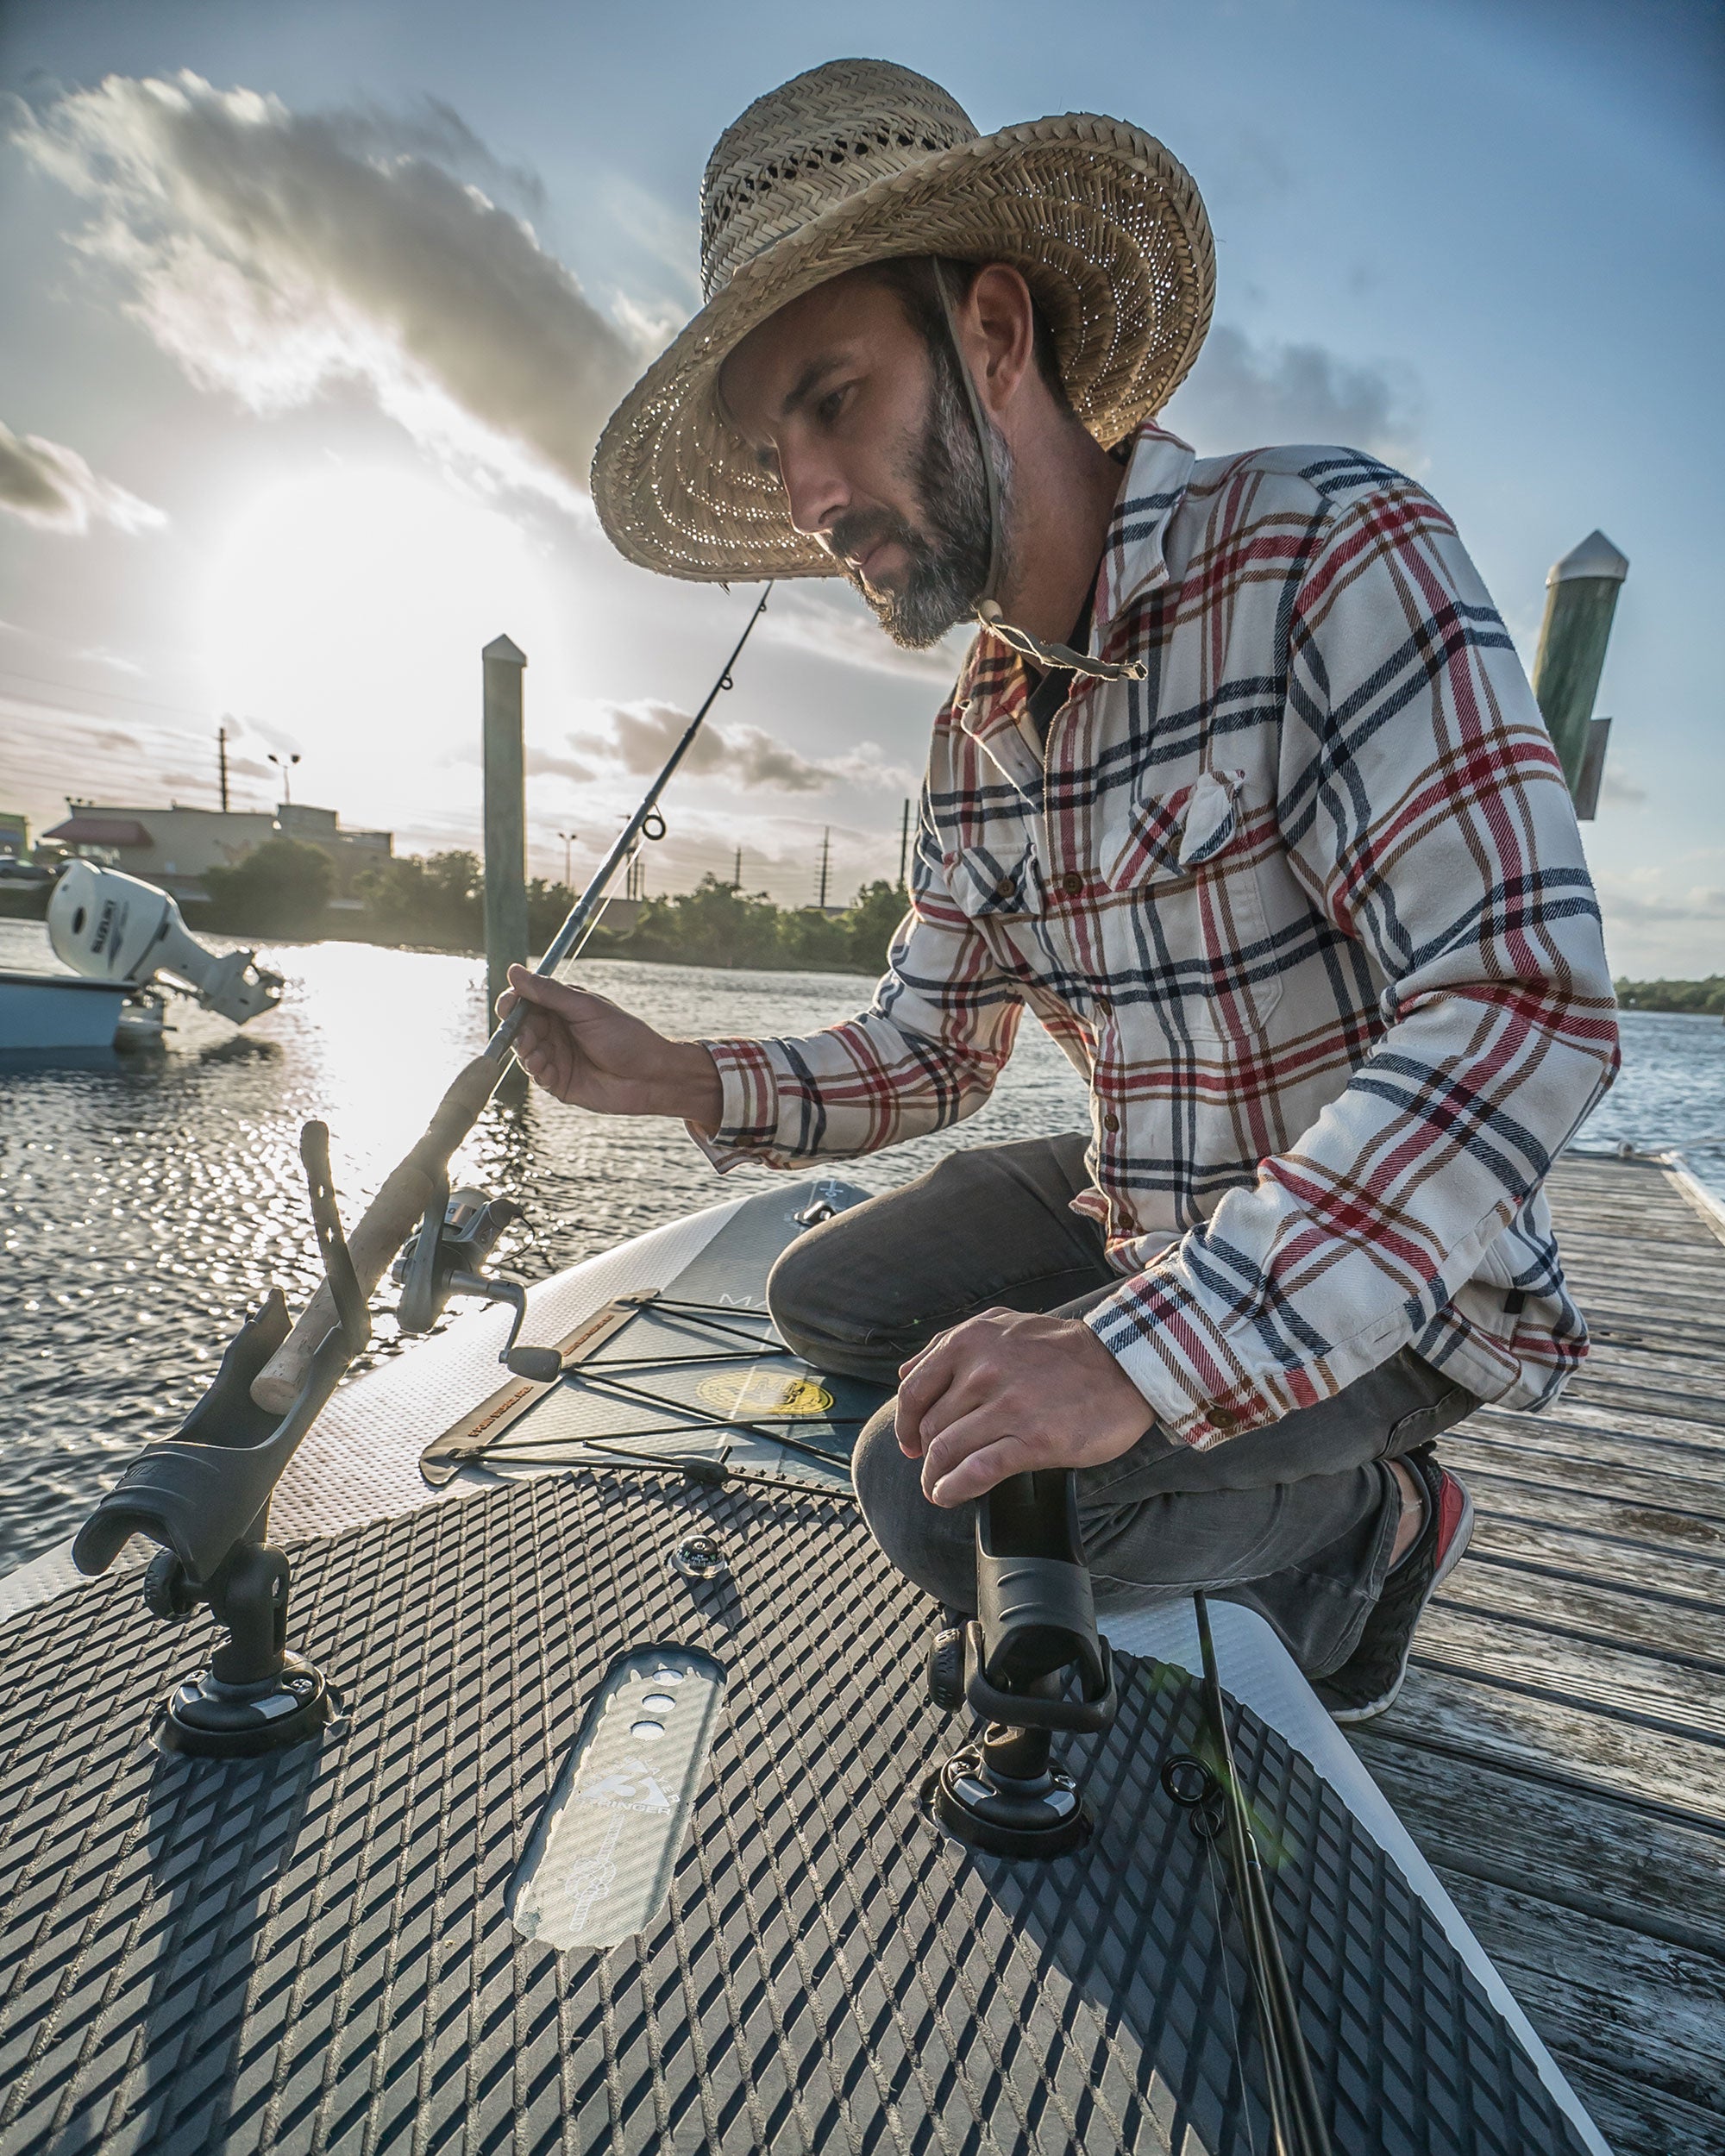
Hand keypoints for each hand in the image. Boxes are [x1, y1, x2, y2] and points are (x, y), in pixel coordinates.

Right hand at [497, 965, 723, 1126]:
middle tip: (527, 1037)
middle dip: (518, 1032)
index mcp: (561, 1008)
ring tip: (536, 1053)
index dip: (512, 1003)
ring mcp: (556, 1057)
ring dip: (526, 1052)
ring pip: (525, 1052)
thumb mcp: (585, 1009)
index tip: (508, 1006)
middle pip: (520, 1028)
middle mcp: (555, 1031)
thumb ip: (549, 992)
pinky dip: (536, 1071)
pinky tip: (543, 1068)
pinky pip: (537, 1076)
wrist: (651, 1075)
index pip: (525, 1002)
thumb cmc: (625, 1036)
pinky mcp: (559, 1082)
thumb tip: (514, 970)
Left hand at [895, 1308, 1154, 1505]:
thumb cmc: (1062, 1350)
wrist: (1125, 1365)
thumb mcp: (1001, 1326)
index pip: (913, 1391)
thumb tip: (906, 1373)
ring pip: (947, 1451)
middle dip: (925, 1456)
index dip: (905, 1424)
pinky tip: (950, 1495)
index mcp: (970, 1342)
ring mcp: (1007, 1407)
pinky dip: (954, 1488)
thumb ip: (951, 1346)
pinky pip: (976, 1471)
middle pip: (930, 1427)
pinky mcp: (1033, 1440)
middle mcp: (982, 1371)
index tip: (910, 1443)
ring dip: (934, 1478)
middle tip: (933, 1470)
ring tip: (937, 1488)